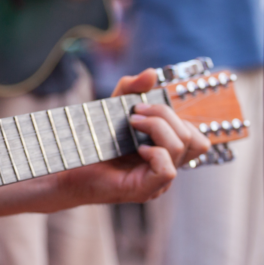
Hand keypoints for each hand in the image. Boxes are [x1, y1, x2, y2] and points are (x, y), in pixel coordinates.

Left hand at [52, 70, 209, 204]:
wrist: (67, 168)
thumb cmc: (91, 143)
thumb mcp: (113, 109)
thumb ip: (131, 90)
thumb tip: (151, 74)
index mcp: (166, 152)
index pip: (196, 136)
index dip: (176, 116)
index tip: (141, 106)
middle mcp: (167, 167)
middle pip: (192, 137)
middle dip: (164, 115)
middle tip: (134, 113)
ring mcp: (158, 182)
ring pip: (181, 148)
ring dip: (158, 127)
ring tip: (132, 124)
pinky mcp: (144, 191)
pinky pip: (167, 171)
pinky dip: (155, 154)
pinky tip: (137, 148)